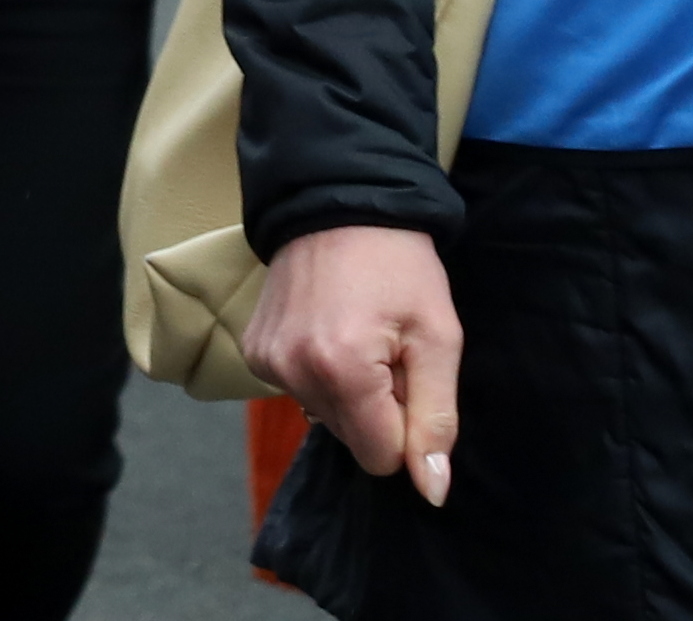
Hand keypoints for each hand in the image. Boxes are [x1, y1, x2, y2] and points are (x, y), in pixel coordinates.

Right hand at [246, 224, 461, 505]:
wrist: (340, 200)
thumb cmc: (400, 264)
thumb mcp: (438, 335)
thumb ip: (436, 418)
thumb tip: (431, 491)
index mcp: (344, 371)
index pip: (382, 457)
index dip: (406, 423)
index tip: (408, 372)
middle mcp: (294, 373)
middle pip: (352, 439)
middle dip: (377, 406)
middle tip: (386, 346)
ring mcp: (266, 362)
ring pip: (325, 417)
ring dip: (348, 390)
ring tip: (357, 331)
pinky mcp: (254, 351)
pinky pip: (297, 390)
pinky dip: (318, 372)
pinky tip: (327, 327)